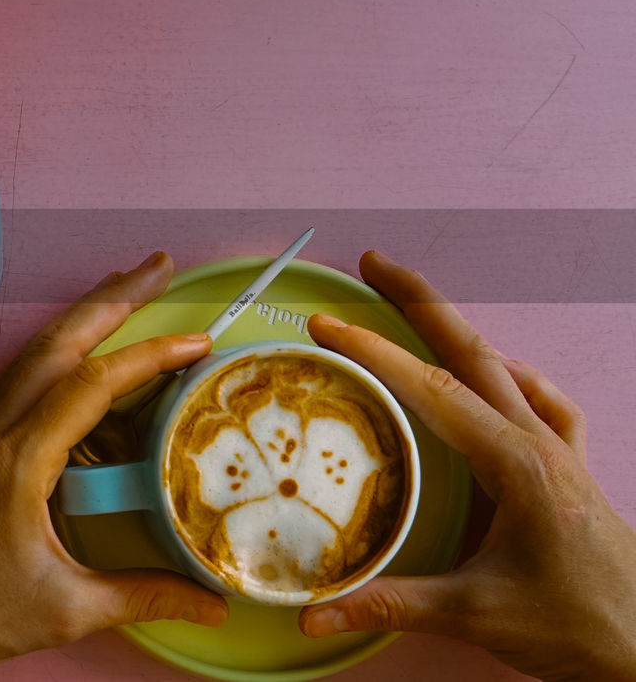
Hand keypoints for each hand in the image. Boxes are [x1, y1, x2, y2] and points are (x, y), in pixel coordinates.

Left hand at [0, 252, 228, 680]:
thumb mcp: (66, 610)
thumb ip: (145, 596)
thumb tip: (212, 601)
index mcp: (17, 461)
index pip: (92, 384)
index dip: (150, 356)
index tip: (197, 343)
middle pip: (57, 341)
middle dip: (112, 297)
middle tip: (157, 266)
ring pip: (33, 354)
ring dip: (81, 317)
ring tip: (124, 292)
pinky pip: (18, 381)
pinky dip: (56, 354)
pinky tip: (78, 360)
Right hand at [298, 251, 635, 681]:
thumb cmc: (577, 626)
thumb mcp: (476, 614)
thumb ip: (391, 603)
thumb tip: (315, 610)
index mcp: (517, 463)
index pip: (432, 389)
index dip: (374, 352)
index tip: (328, 326)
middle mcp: (540, 442)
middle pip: (472, 350)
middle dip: (420, 301)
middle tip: (374, 264)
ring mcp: (559, 450)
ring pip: (504, 366)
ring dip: (455, 330)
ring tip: (415, 309)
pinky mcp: (568, 469)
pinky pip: (541, 399)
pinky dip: (509, 372)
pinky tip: (495, 375)